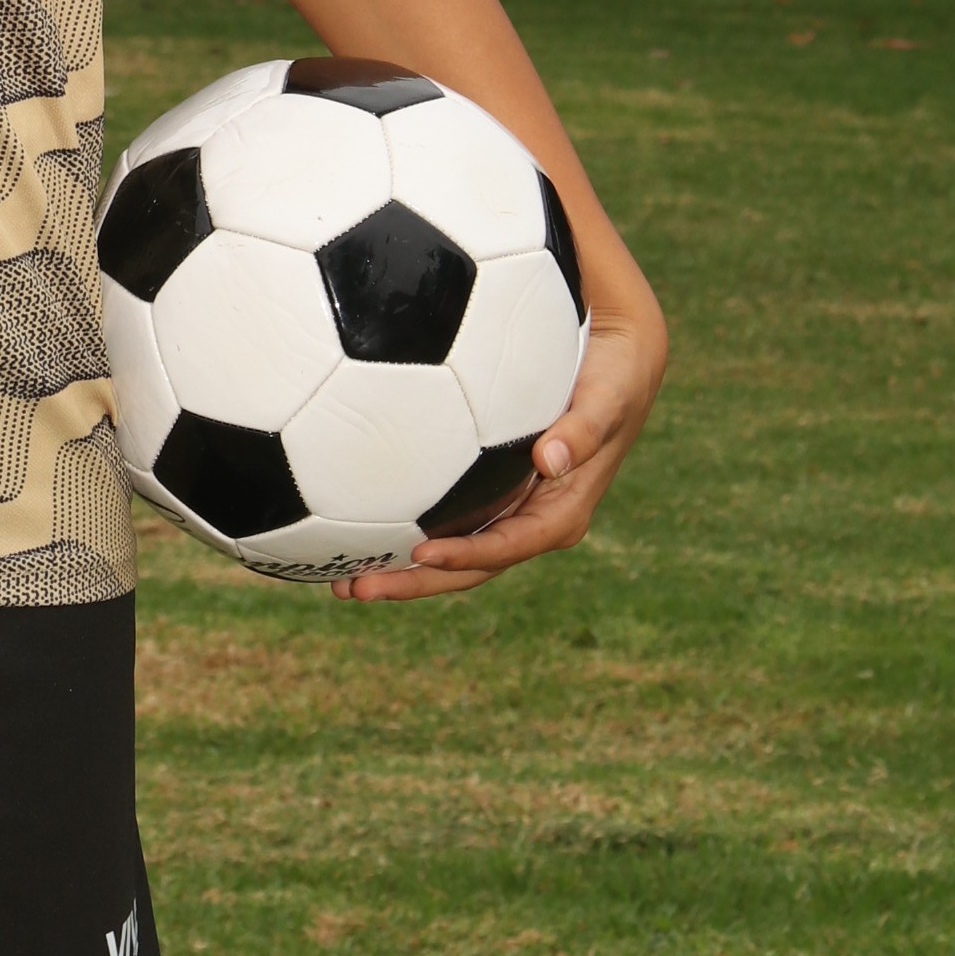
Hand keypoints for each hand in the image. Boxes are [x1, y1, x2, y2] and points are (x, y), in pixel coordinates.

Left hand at [332, 289, 667, 604]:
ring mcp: (509, 512)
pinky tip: (356, 531)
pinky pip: (445, 522)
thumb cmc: (611, 380)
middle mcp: (531, 522)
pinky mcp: (491, 494)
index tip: (421, 554)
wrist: (615, 366)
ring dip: (399, 570)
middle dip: (414, 582)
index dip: (465, 556)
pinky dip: (403, 532)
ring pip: (451, 552)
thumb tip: (551, 458)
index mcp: (560, 515)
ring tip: (338, 581)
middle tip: (353, 589)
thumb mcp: (606, 400)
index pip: (506, 548)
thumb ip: (582, 429)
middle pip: (468, 566)